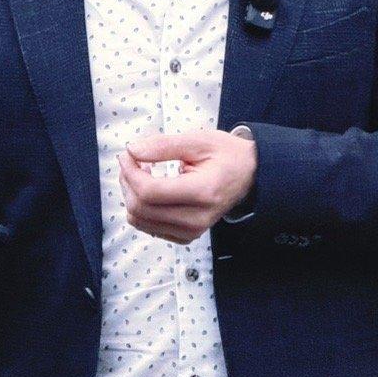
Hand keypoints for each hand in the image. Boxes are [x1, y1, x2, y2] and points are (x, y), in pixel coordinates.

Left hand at [118, 130, 256, 245]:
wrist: (250, 176)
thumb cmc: (226, 155)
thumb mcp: (198, 140)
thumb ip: (163, 146)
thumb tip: (132, 150)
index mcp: (203, 192)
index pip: (150, 192)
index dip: (130, 172)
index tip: (128, 154)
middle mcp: (197, 218)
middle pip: (141, 209)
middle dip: (127, 182)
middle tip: (132, 161)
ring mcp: (192, 231)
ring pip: (140, 221)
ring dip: (131, 195)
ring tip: (141, 174)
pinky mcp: (186, 236)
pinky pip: (149, 228)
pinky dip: (141, 209)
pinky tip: (151, 189)